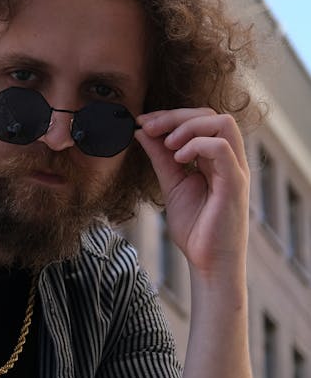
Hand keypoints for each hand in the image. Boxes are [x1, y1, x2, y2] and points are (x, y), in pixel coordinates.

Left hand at [135, 108, 250, 280]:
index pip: (200, 120)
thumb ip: (160, 159)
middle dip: (175, 116)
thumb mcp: (172, 185)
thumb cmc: (196, 230)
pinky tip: (179, 159)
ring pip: (223, 123)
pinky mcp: (235, 183)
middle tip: (148, 126)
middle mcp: (229, 160)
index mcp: (216, 159)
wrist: (208, 263)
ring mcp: (235, 169)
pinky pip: (222, 148)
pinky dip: (198, 145)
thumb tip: (143, 132)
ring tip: (167, 145)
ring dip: (189, 127)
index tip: (143, 122)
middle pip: (211, 115)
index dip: (170, 116)